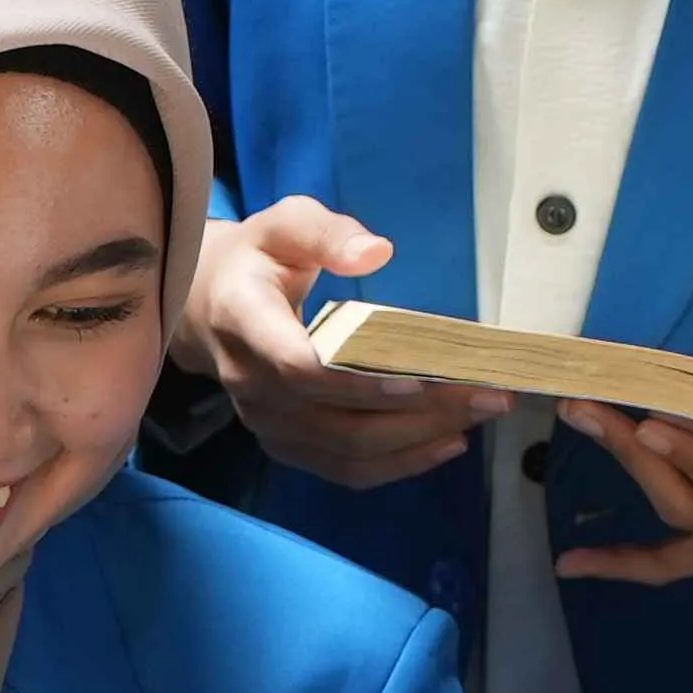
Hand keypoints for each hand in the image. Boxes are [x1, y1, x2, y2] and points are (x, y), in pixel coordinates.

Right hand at [190, 197, 493, 492]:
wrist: (202, 307)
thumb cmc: (257, 258)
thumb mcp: (283, 223)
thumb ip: (325, 233)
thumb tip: (376, 252)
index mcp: (244, 321)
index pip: (300, 367)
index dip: (361, 380)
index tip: (424, 375)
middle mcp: (251, 383)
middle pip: (340, 419)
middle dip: (421, 412)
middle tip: (490, 394)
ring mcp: (266, 422)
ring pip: (349, 451)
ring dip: (419, 440)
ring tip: (479, 416)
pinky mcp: (284, 444)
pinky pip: (344, 468)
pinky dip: (399, 463)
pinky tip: (445, 442)